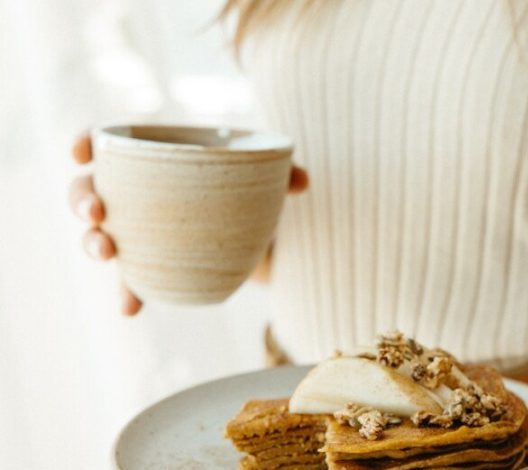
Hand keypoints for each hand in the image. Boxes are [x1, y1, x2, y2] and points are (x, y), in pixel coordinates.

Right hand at [68, 132, 308, 314]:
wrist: (254, 233)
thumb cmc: (247, 191)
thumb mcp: (265, 178)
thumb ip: (282, 172)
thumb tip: (300, 181)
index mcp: (155, 157)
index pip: (110, 143)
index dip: (86, 143)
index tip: (81, 152)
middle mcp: (136, 193)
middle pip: (90, 189)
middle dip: (82, 199)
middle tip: (97, 212)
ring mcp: (138, 231)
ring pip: (100, 234)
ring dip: (94, 243)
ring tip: (107, 254)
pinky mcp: (150, 266)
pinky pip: (130, 278)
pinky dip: (128, 292)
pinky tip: (130, 308)